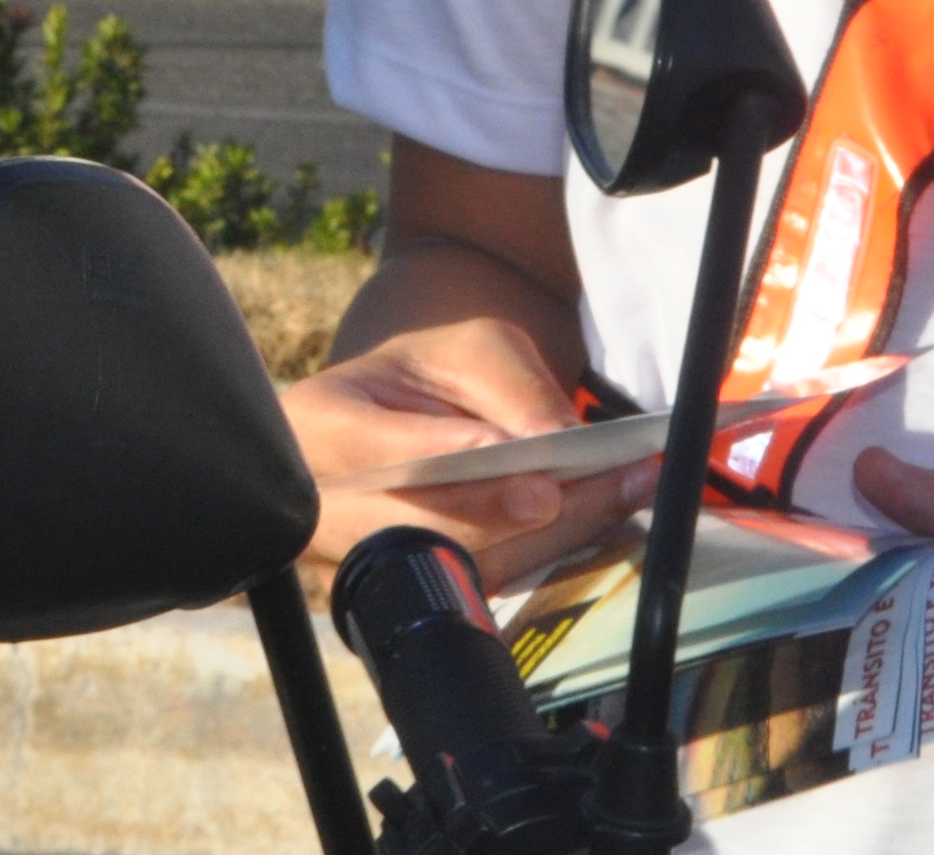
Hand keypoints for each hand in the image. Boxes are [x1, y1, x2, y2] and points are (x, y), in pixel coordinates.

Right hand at [284, 317, 653, 586]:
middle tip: (574, 487)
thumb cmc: (432, 368)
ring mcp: (366, 560)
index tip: (512, 460)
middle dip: (504, 512)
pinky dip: (547, 551)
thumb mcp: (465, 346)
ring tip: (616, 491)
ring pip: (457, 563)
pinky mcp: (417, 588)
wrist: (415, 407)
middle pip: (417, 525)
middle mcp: (327, 505)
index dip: (446, 458)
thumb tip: (556, 445)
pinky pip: (484, 582)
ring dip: (544, 536)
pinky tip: (598, 516)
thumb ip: (507, 387)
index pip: (377, 449)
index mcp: (317, 424)